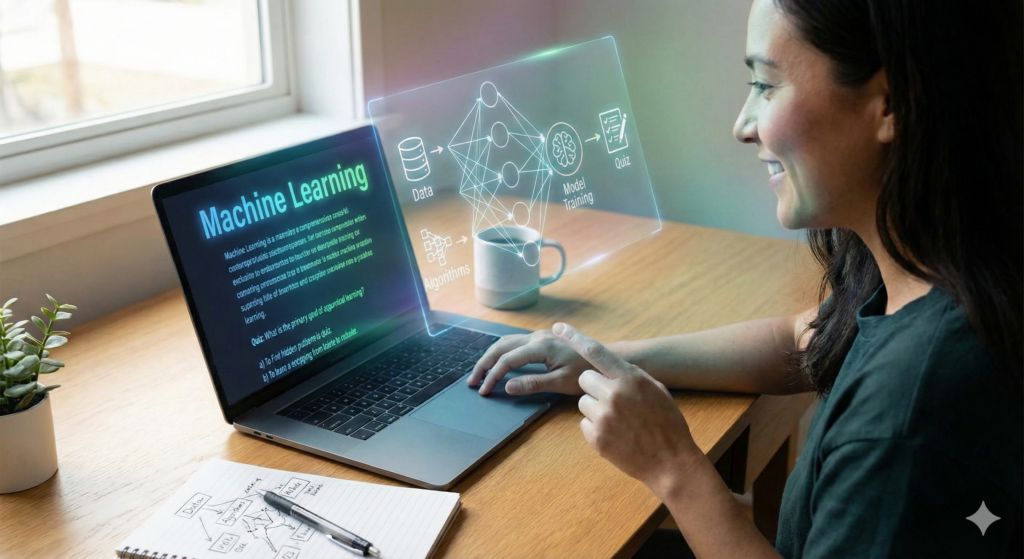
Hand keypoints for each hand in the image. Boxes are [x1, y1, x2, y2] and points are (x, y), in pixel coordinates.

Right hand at [467, 328, 591, 395]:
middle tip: (473, 381)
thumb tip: (507, 386)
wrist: (606, 358)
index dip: (493, 375)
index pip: (507, 360)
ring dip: (490, 356)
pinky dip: (501, 352)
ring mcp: (540, 336)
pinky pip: (515, 343)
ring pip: (506, 342)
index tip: (484, 391)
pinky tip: (496, 362)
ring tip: (479, 373)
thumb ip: (533, 384)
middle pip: (501, 347)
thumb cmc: (586, 372)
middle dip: (484, 363)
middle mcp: (537, 337)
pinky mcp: (542, 339)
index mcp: (541, 347)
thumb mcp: (561, 383)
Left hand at [554, 322, 703, 489]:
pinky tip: (615, 435)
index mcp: (630, 378)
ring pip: (582, 402)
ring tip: (618, 421)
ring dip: (595, 409)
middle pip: (585, 379)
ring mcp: (603, 416)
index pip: (596, 351)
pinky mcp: (596, 437)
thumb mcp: (656, 390)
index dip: (574, 337)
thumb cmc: (667, 424)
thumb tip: (612, 368)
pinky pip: (584, 424)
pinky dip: (595, 429)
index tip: (559, 328)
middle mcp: (614, 394)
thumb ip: (631, 376)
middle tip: (611, 400)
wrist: (671, 461)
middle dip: (594, 387)